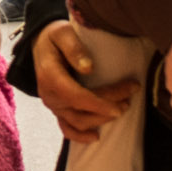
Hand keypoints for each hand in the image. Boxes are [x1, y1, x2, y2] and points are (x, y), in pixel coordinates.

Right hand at [32, 21, 135, 142]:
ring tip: (123, 107)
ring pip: (78, 121)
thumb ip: (74, 48)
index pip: (77, 96)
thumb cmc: (54, 36)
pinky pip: (66, 128)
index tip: (123, 100)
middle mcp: (50, 95)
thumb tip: (88, 68)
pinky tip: (96, 137)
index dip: (100, 102)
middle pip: (82, 109)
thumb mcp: (62, 33)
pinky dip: (80, 136)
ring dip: (102, 118)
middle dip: (109, 106)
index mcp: (50, 76)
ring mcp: (53, 105)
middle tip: (131, 95)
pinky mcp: (57, 109)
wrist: (41, 44)